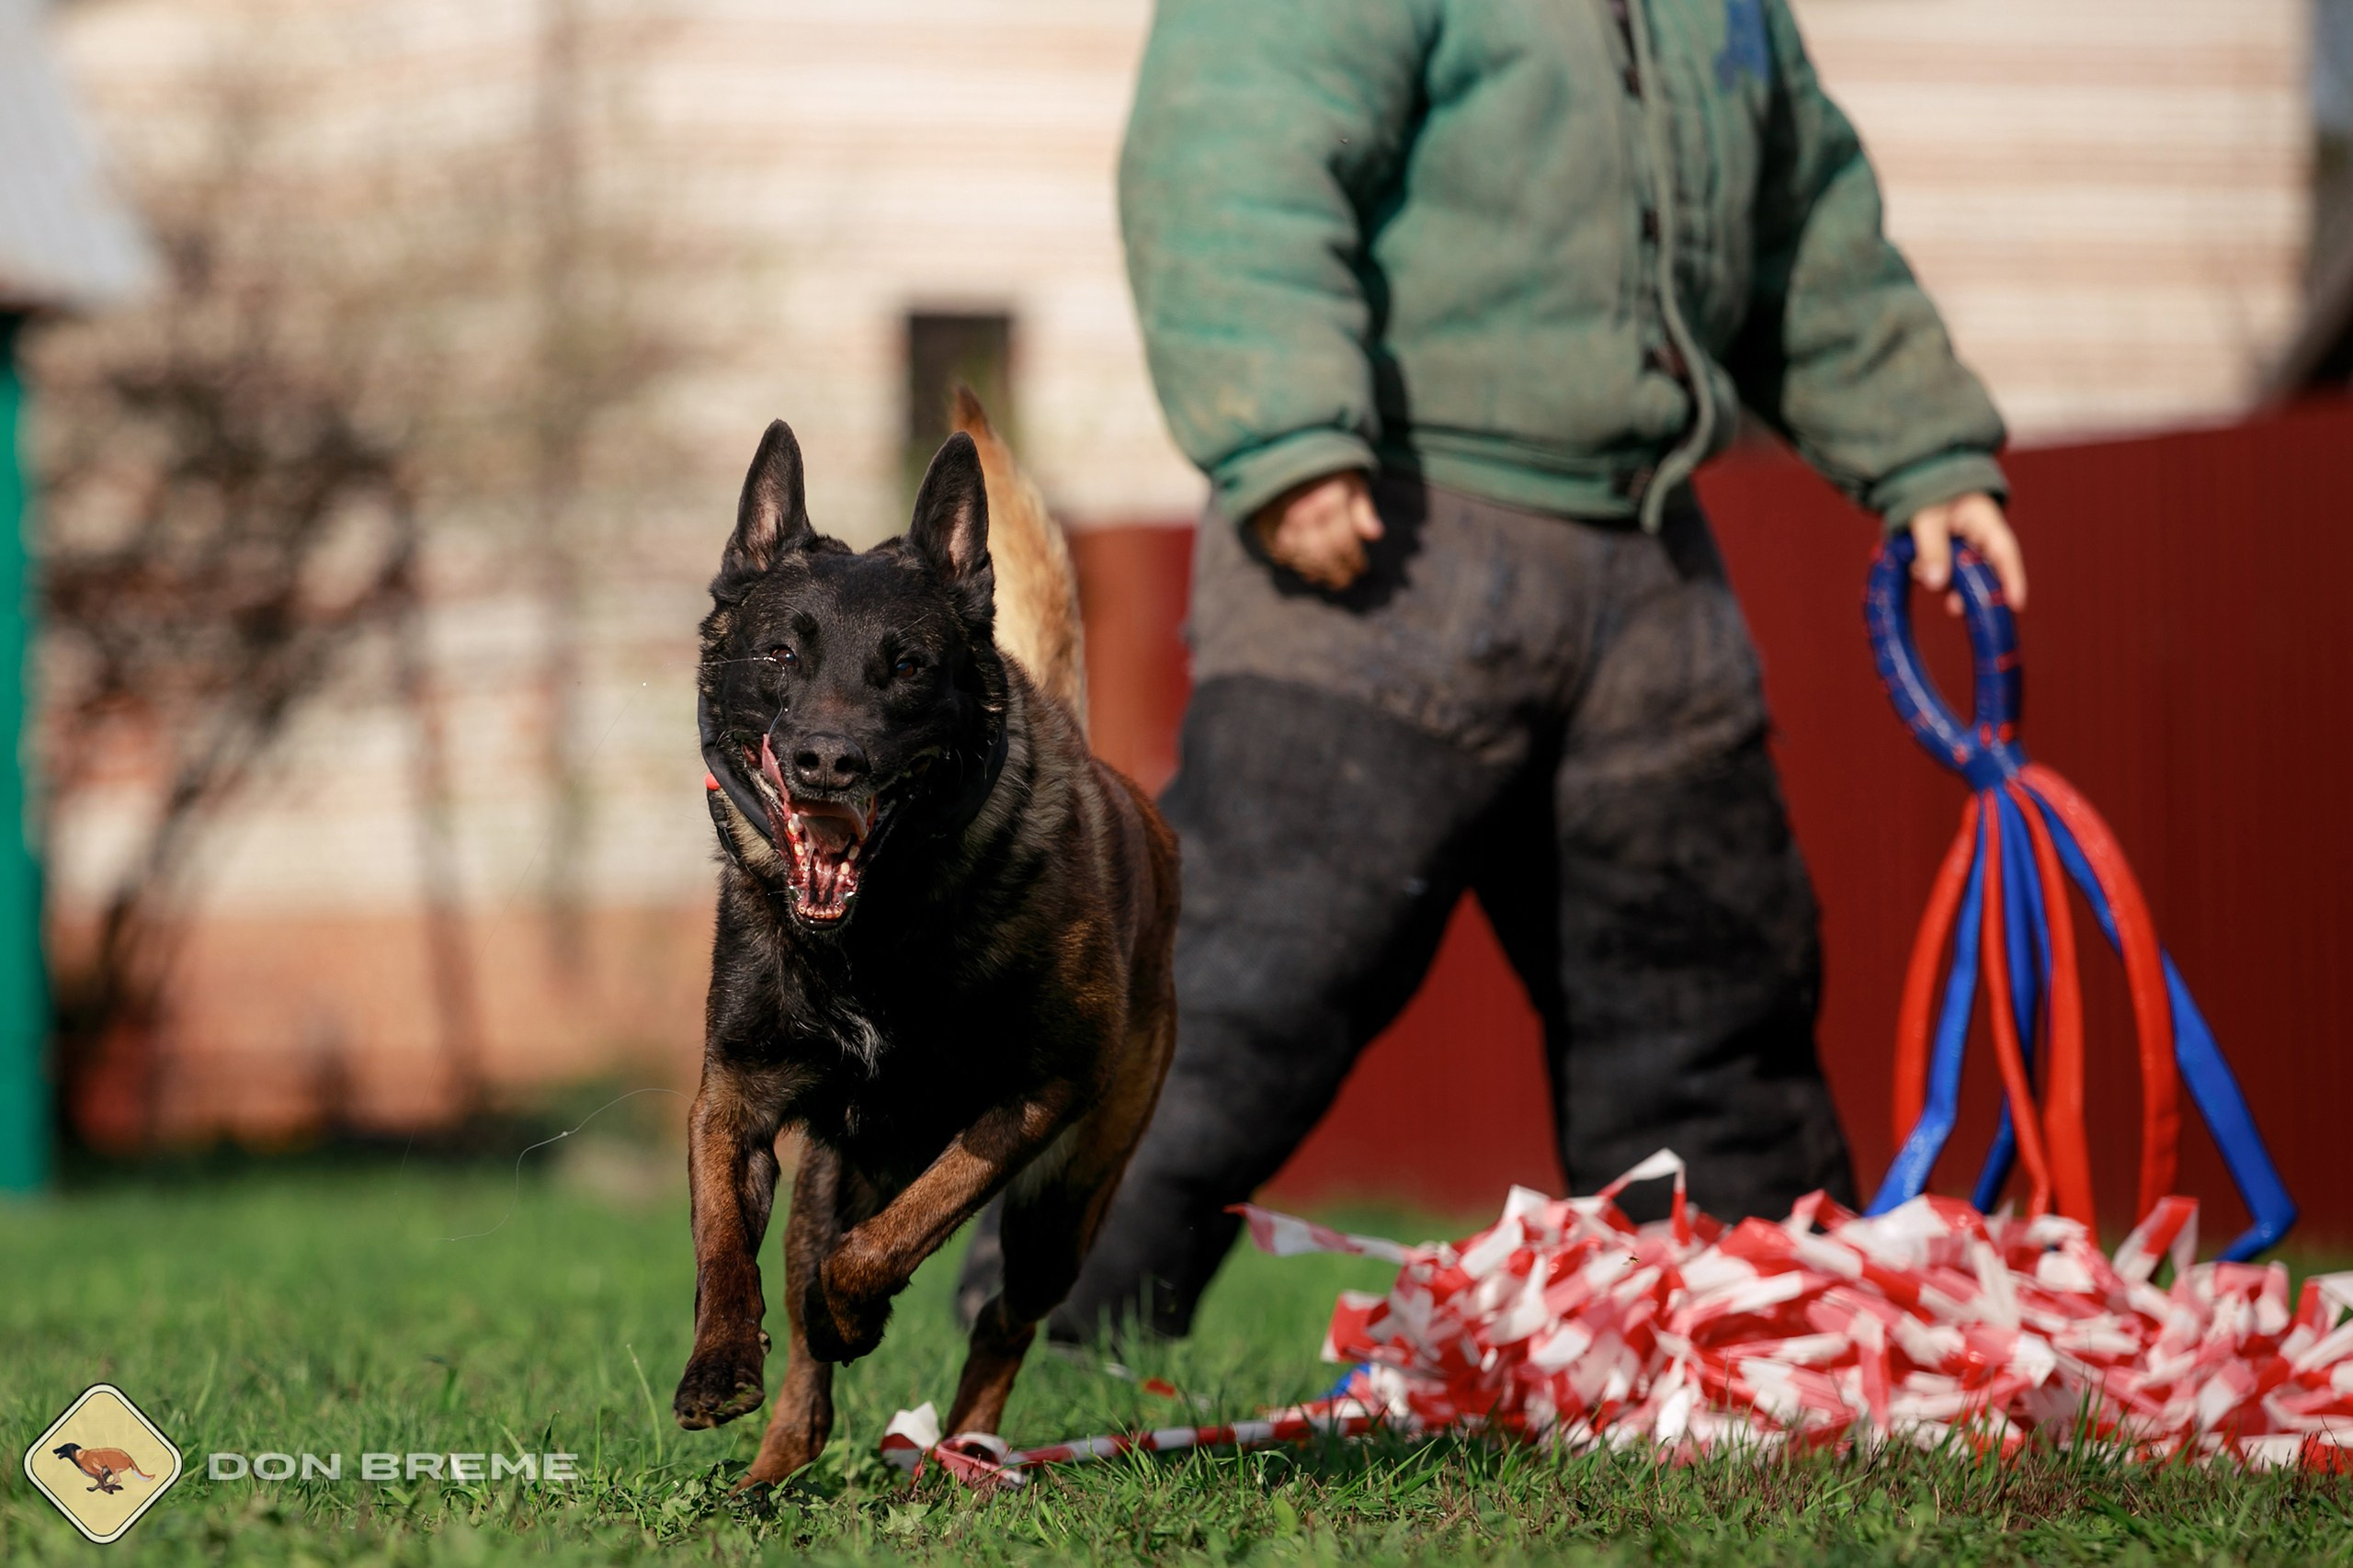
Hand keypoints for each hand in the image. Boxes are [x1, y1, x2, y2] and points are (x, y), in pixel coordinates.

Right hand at [1249, 470, 1382, 589]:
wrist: (1285, 446)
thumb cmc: (1326, 467)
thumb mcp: (1351, 480)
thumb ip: (1363, 508)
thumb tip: (1375, 535)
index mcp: (1330, 503)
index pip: (1344, 544)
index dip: (1354, 561)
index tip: (1360, 569)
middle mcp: (1305, 513)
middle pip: (1322, 556)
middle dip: (1335, 573)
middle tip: (1343, 582)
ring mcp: (1282, 518)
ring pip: (1299, 556)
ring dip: (1312, 571)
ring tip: (1322, 577)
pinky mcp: (1264, 518)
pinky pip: (1276, 547)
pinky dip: (1287, 559)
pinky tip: (1298, 564)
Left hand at [1907, 492, 2026, 616]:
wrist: (1912, 476)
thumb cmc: (1926, 490)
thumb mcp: (1926, 517)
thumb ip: (1931, 548)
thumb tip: (1936, 585)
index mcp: (1986, 520)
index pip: (2005, 553)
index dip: (2013, 579)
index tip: (2016, 605)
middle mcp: (1981, 535)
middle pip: (1986, 570)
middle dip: (1973, 591)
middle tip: (1955, 608)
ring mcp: (1966, 544)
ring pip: (1964, 573)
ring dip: (1947, 583)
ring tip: (1921, 572)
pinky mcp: (1949, 550)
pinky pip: (1946, 569)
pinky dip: (1933, 573)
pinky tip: (1917, 567)